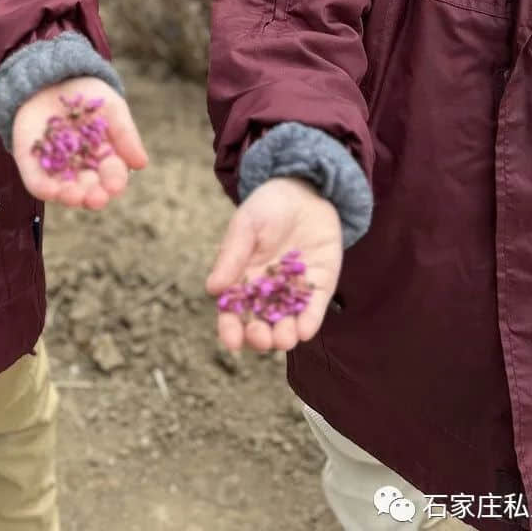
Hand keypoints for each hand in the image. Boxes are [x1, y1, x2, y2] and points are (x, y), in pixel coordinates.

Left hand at [12, 76, 147, 210]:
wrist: (52, 78)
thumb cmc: (87, 94)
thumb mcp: (111, 107)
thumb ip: (125, 133)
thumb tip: (141, 164)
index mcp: (104, 157)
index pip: (112, 175)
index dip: (114, 182)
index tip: (114, 185)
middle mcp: (81, 168)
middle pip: (90, 189)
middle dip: (94, 197)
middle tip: (96, 198)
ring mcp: (56, 167)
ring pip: (64, 190)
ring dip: (70, 197)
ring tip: (74, 196)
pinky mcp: (32, 163)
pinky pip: (36, 181)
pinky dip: (42, 188)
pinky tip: (49, 190)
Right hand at [206, 176, 342, 353]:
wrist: (305, 189)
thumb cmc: (268, 206)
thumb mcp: (246, 226)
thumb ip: (232, 256)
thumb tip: (212, 290)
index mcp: (243, 280)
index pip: (233, 313)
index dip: (230, 330)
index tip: (231, 342)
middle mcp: (267, 292)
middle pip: (260, 325)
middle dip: (258, 337)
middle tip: (260, 336)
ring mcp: (294, 291)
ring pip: (287, 324)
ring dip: (284, 336)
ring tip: (283, 337)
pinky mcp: (319, 286)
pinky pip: (314, 310)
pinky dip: (309, 322)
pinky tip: (304, 329)